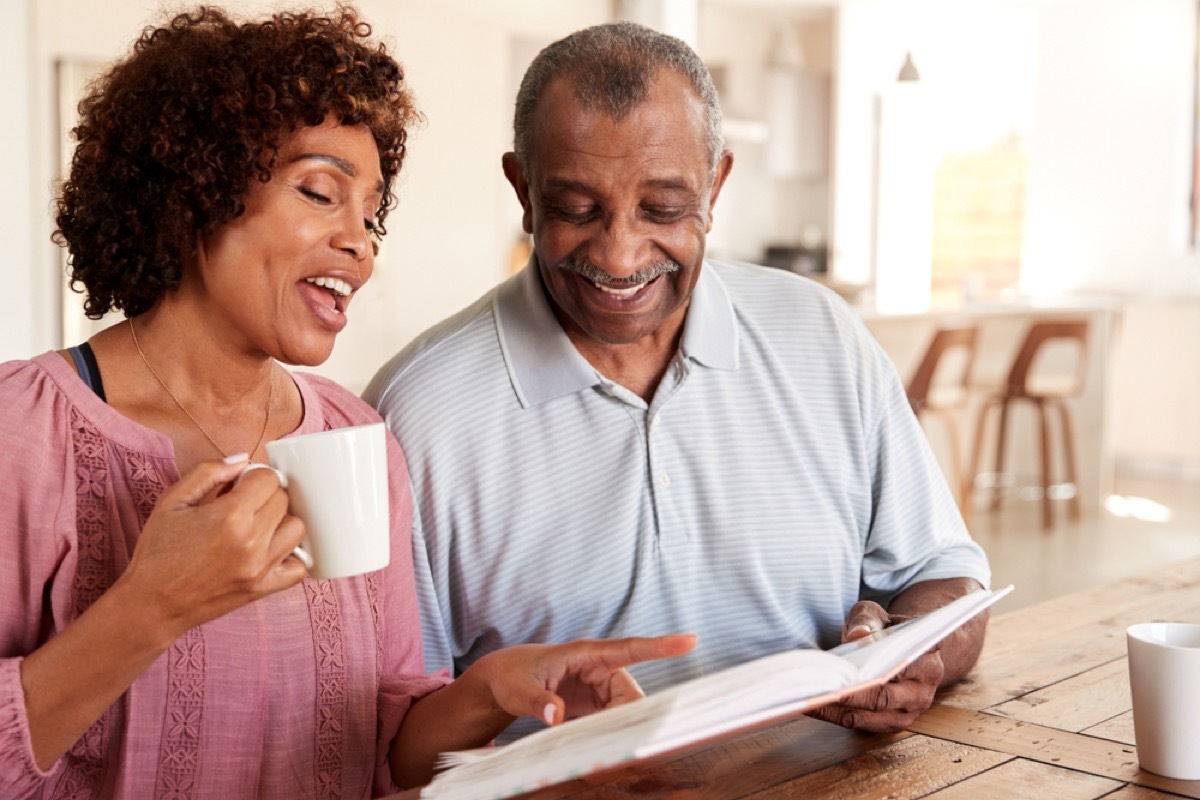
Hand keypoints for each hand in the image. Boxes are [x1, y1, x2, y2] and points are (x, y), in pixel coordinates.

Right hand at [113, 457, 308, 639]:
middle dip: (264, 496)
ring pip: (297, 528)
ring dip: (280, 522)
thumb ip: (208, 472)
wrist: (152, 604)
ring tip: (256, 527)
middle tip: (241, 506)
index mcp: (228, 516)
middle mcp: (250, 541)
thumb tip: (242, 459)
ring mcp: (260, 567)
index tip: (239, 487)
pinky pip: (300, 568)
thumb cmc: (158, 552)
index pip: (269, 478)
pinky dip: (292, 557)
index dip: (253, 477)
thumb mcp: (172, 502)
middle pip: (283, 500)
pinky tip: (270, 550)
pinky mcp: (264, 589)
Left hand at [471, 633, 697, 725]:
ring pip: (626, 708)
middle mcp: (598, 668)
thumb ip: (536, 702)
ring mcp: (599, 686)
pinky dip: (609, 731)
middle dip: (630, 716)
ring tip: (593, 740)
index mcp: (585, 654)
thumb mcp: (516, 690)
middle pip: (631, 694)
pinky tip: (593, 741)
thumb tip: (555, 716)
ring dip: (617, 727)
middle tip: (611, 738)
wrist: (502, 682)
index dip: (660, 645)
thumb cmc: (509, 677)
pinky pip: (614, 718)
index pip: (629, 648)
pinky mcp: (595, 702)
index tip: (690, 640)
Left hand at [806, 601, 943, 731]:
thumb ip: (867, 620)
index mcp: (927, 655)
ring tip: (809, 698)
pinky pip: (862, 724)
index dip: (877, 666)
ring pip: (872, 715)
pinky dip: (836, 715)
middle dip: (850, 694)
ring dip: (839, 709)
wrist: (903, 649)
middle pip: (884, 696)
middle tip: (819, 687)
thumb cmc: (887, 630)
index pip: (903, 662)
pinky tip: (813, 704)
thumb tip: (857, 635)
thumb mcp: (877, 615)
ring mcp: (910, 709)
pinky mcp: (893, 723)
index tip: (850, 666)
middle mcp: (924, 687)